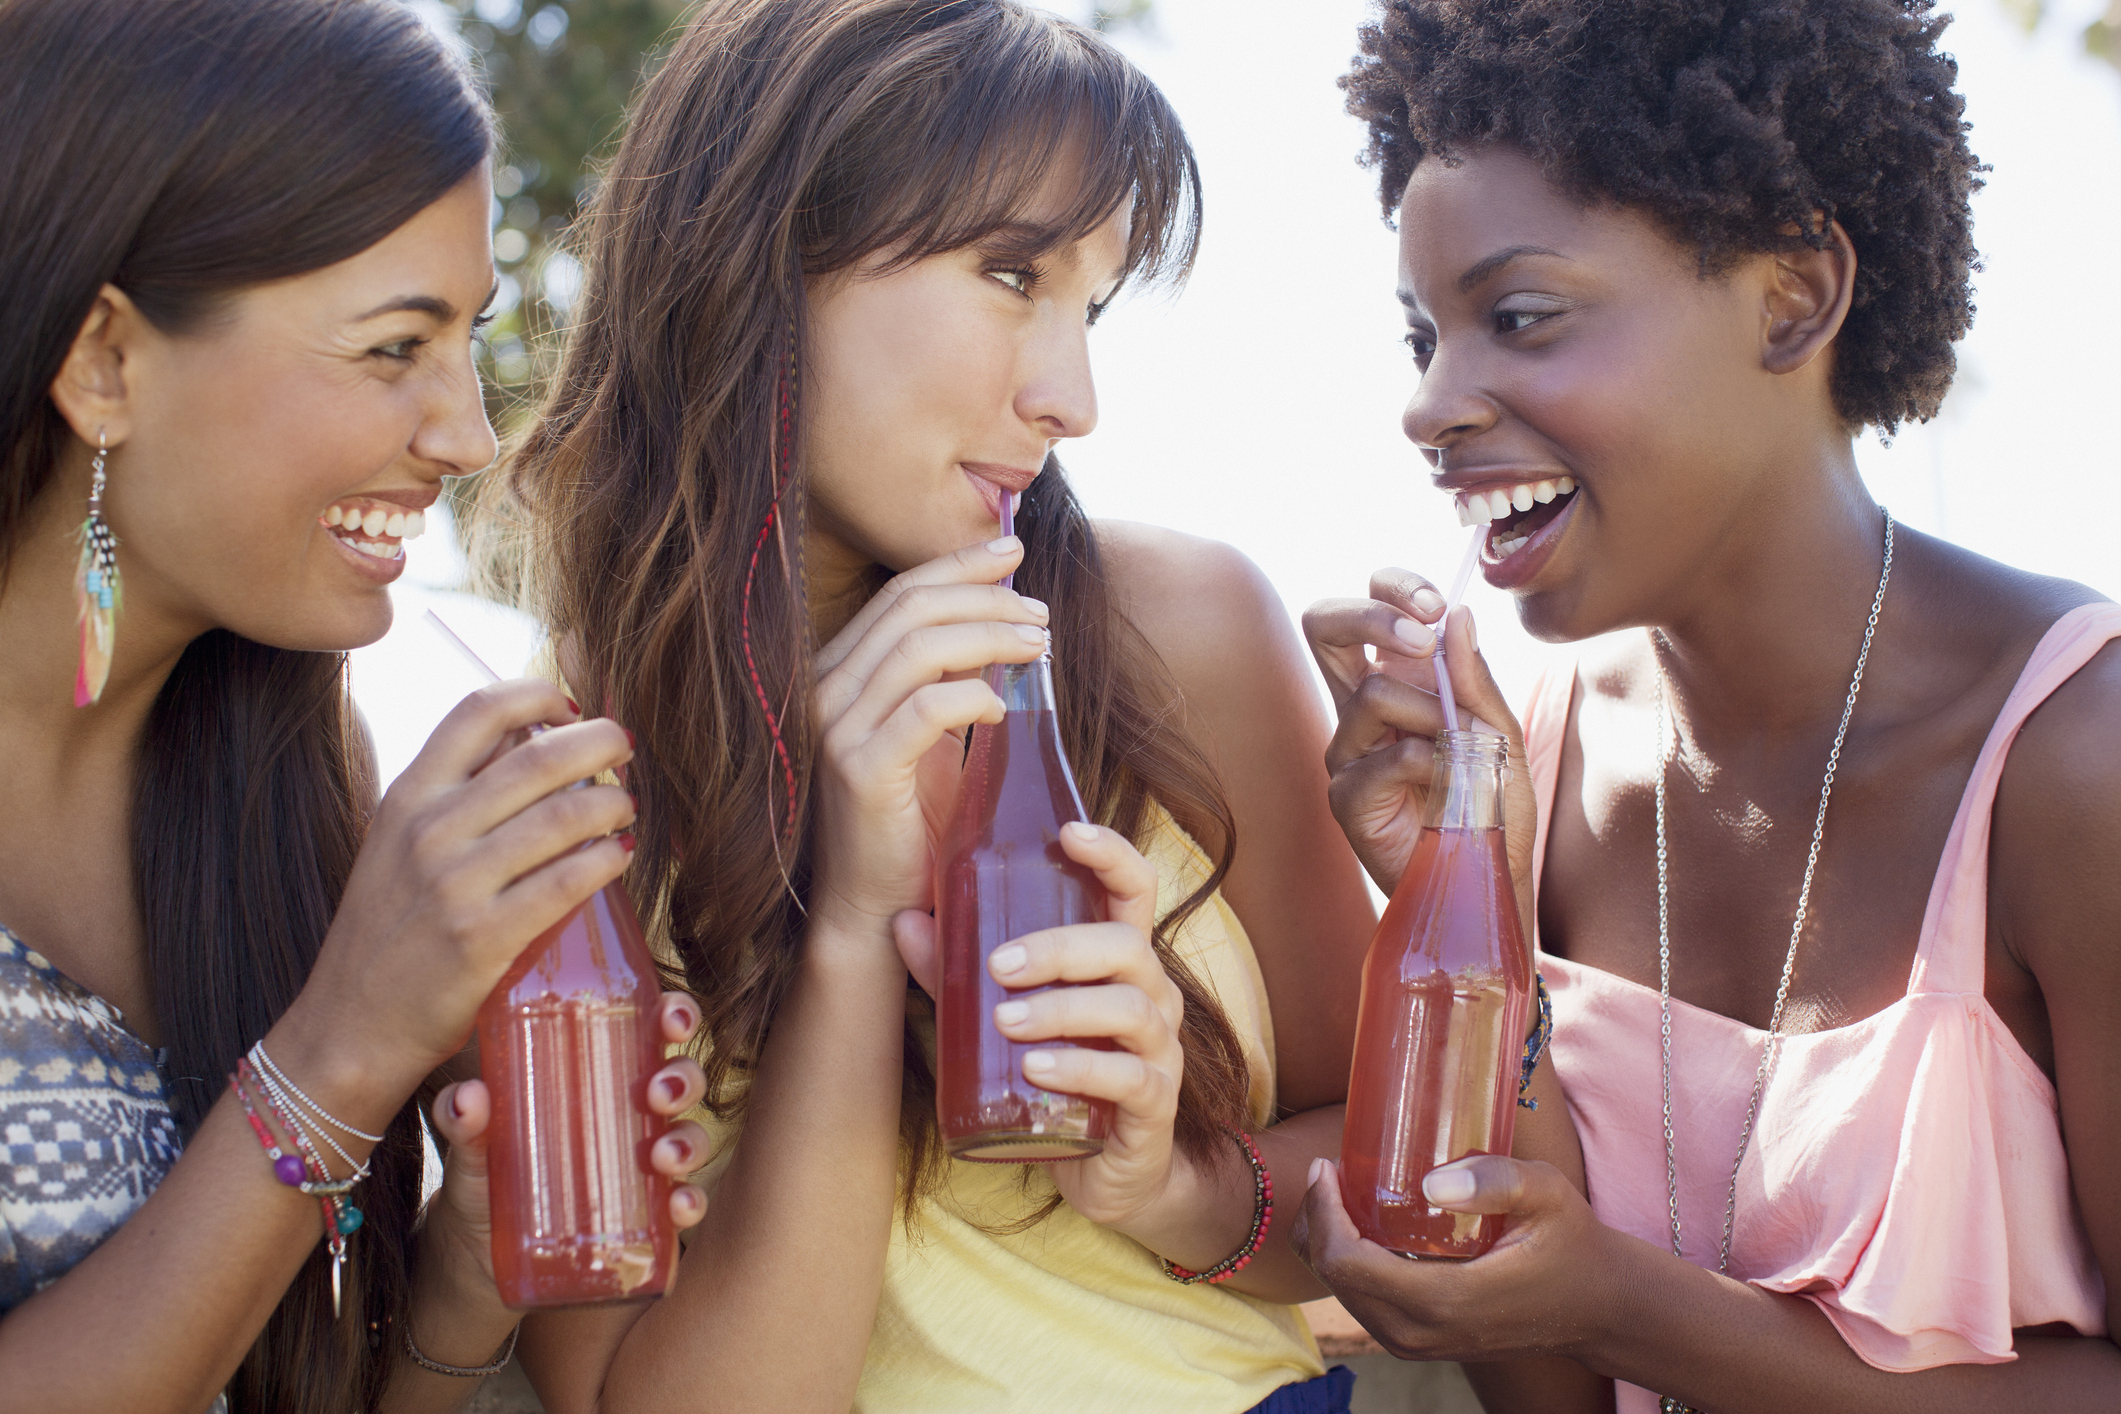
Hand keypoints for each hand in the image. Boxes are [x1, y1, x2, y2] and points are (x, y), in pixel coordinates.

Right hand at [297, 680, 637, 1085]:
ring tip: (628, 808)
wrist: (349, 1027)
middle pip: (540, 756)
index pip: (478, 711)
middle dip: (601, 743)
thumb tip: (529, 741)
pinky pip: (567, 881)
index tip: (572, 706)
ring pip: (565, 815)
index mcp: (408, 796)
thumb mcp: (397, 845)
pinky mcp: (484, 937)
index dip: (537, 694)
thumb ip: (453, 795)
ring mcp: (456, 883)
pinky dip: (607, 860)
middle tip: (626, 749)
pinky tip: (619, 856)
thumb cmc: (387, 933)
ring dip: (614, 803)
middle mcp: (430, 829)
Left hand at [422, 992, 713, 1302]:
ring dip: (689, 1141)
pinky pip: (683, 1201)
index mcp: (598, 1070)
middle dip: (683, 1080)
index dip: (675, 1014)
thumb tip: (468, 1096)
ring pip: (690, 1137)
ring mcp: (642, 1162)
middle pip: (680, 1079)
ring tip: (663, 1157)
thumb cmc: (484, 1169)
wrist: (476, 1251)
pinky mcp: (645, 1213)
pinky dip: (691, 1202)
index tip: (669, 1020)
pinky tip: (682, 1206)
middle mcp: (630, 1111)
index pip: (649, 1028)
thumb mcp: (471, 1141)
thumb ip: (462, 1118)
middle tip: (656, 1095)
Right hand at [809, 537, 1048, 938]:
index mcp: (840, 673)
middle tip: (1038, 609)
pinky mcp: (861, 770)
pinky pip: (925, 710)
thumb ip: (949, 680)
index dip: (958, 565)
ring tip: (1037, 644)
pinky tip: (1003, 704)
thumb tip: (999, 624)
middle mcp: (826, 691)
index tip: (1012, 551)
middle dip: (984, 595)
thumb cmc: (910, 821)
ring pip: (920, 648)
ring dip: (989, 636)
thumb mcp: (932, 736)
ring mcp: (837, 730)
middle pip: (911, 608)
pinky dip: (972, 695)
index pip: (899, 595)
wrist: (874, 904)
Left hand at [894, 823, 1184, 1228]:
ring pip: (1129, 1008)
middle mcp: (1153, 994)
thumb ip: (959, 974)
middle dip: (1061, 948)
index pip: (1135, 889)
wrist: (1110, 1171)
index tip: (1069, 832)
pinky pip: (1129, 1077)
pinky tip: (1035, 1070)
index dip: (1112, 853)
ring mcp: (1162, 1049)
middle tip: (998, 965)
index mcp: (1122, 960)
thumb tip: (903, 921)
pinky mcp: (1157, 1104)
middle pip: (1127, 946)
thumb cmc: (1061, 1076)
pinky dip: (1080, 1068)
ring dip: (1062, 1009)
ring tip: (1005, 1021)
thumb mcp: (1007, 1018)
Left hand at [1289, 1153, 1609, 1363]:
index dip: (1324, 1212)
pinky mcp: (1421, 1343)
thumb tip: (1431, 1182)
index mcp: (1444, 1300)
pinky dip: (1348, 1265)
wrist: (1598, 1308)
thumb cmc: (1571, 1243)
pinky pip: (1362, 1305)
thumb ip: (1496, 1181)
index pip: (1347, 1264)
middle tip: (1331, 1170)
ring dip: (1329, 1244)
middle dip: (1318, 1222)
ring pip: (1342, 1295)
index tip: (1328, 1165)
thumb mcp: (1546, 1195)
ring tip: (1341, 1192)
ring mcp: (1418, 1345)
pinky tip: (1363, 1226)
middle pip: (1334, 1279)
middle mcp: (1420, 1333)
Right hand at [1302, 573, 1533, 898]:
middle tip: (1423, 638)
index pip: (1369, 607)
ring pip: (1371, 694)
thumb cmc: (1493, 804)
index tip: (1434, 606)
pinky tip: (1448, 791)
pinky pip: (1385, 757)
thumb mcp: (1500, 732)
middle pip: (1323, 623)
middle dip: (1372, 615)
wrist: (1491, 874)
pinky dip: (1431, 766)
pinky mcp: (1345, 795)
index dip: (1390, 589)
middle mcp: (1359, 707)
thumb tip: (1458, 615)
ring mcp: (1346, 750)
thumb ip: (1476, 680)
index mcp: (1395, 680)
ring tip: (1464, 756)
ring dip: (1433, 716)